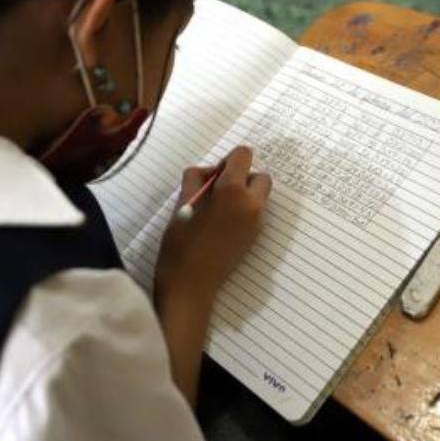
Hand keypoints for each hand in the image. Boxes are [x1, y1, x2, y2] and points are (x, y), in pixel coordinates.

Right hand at [154, 146, 271, 309]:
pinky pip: (255, 212)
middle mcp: (252, 204)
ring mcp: (257, 222)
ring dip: (243, 194)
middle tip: (216, 193)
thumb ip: (196, 178)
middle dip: (241, 178)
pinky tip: (221, 225)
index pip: (243, 155)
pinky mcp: (256, 237)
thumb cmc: (180, 243)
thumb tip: (208, 172)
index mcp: (233, 191)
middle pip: (259, 175)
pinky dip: (243, 210)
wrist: (191, 285)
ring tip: (217, 210)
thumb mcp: (182, 203)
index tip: (212, 177)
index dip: (227, 160)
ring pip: (259, 195)